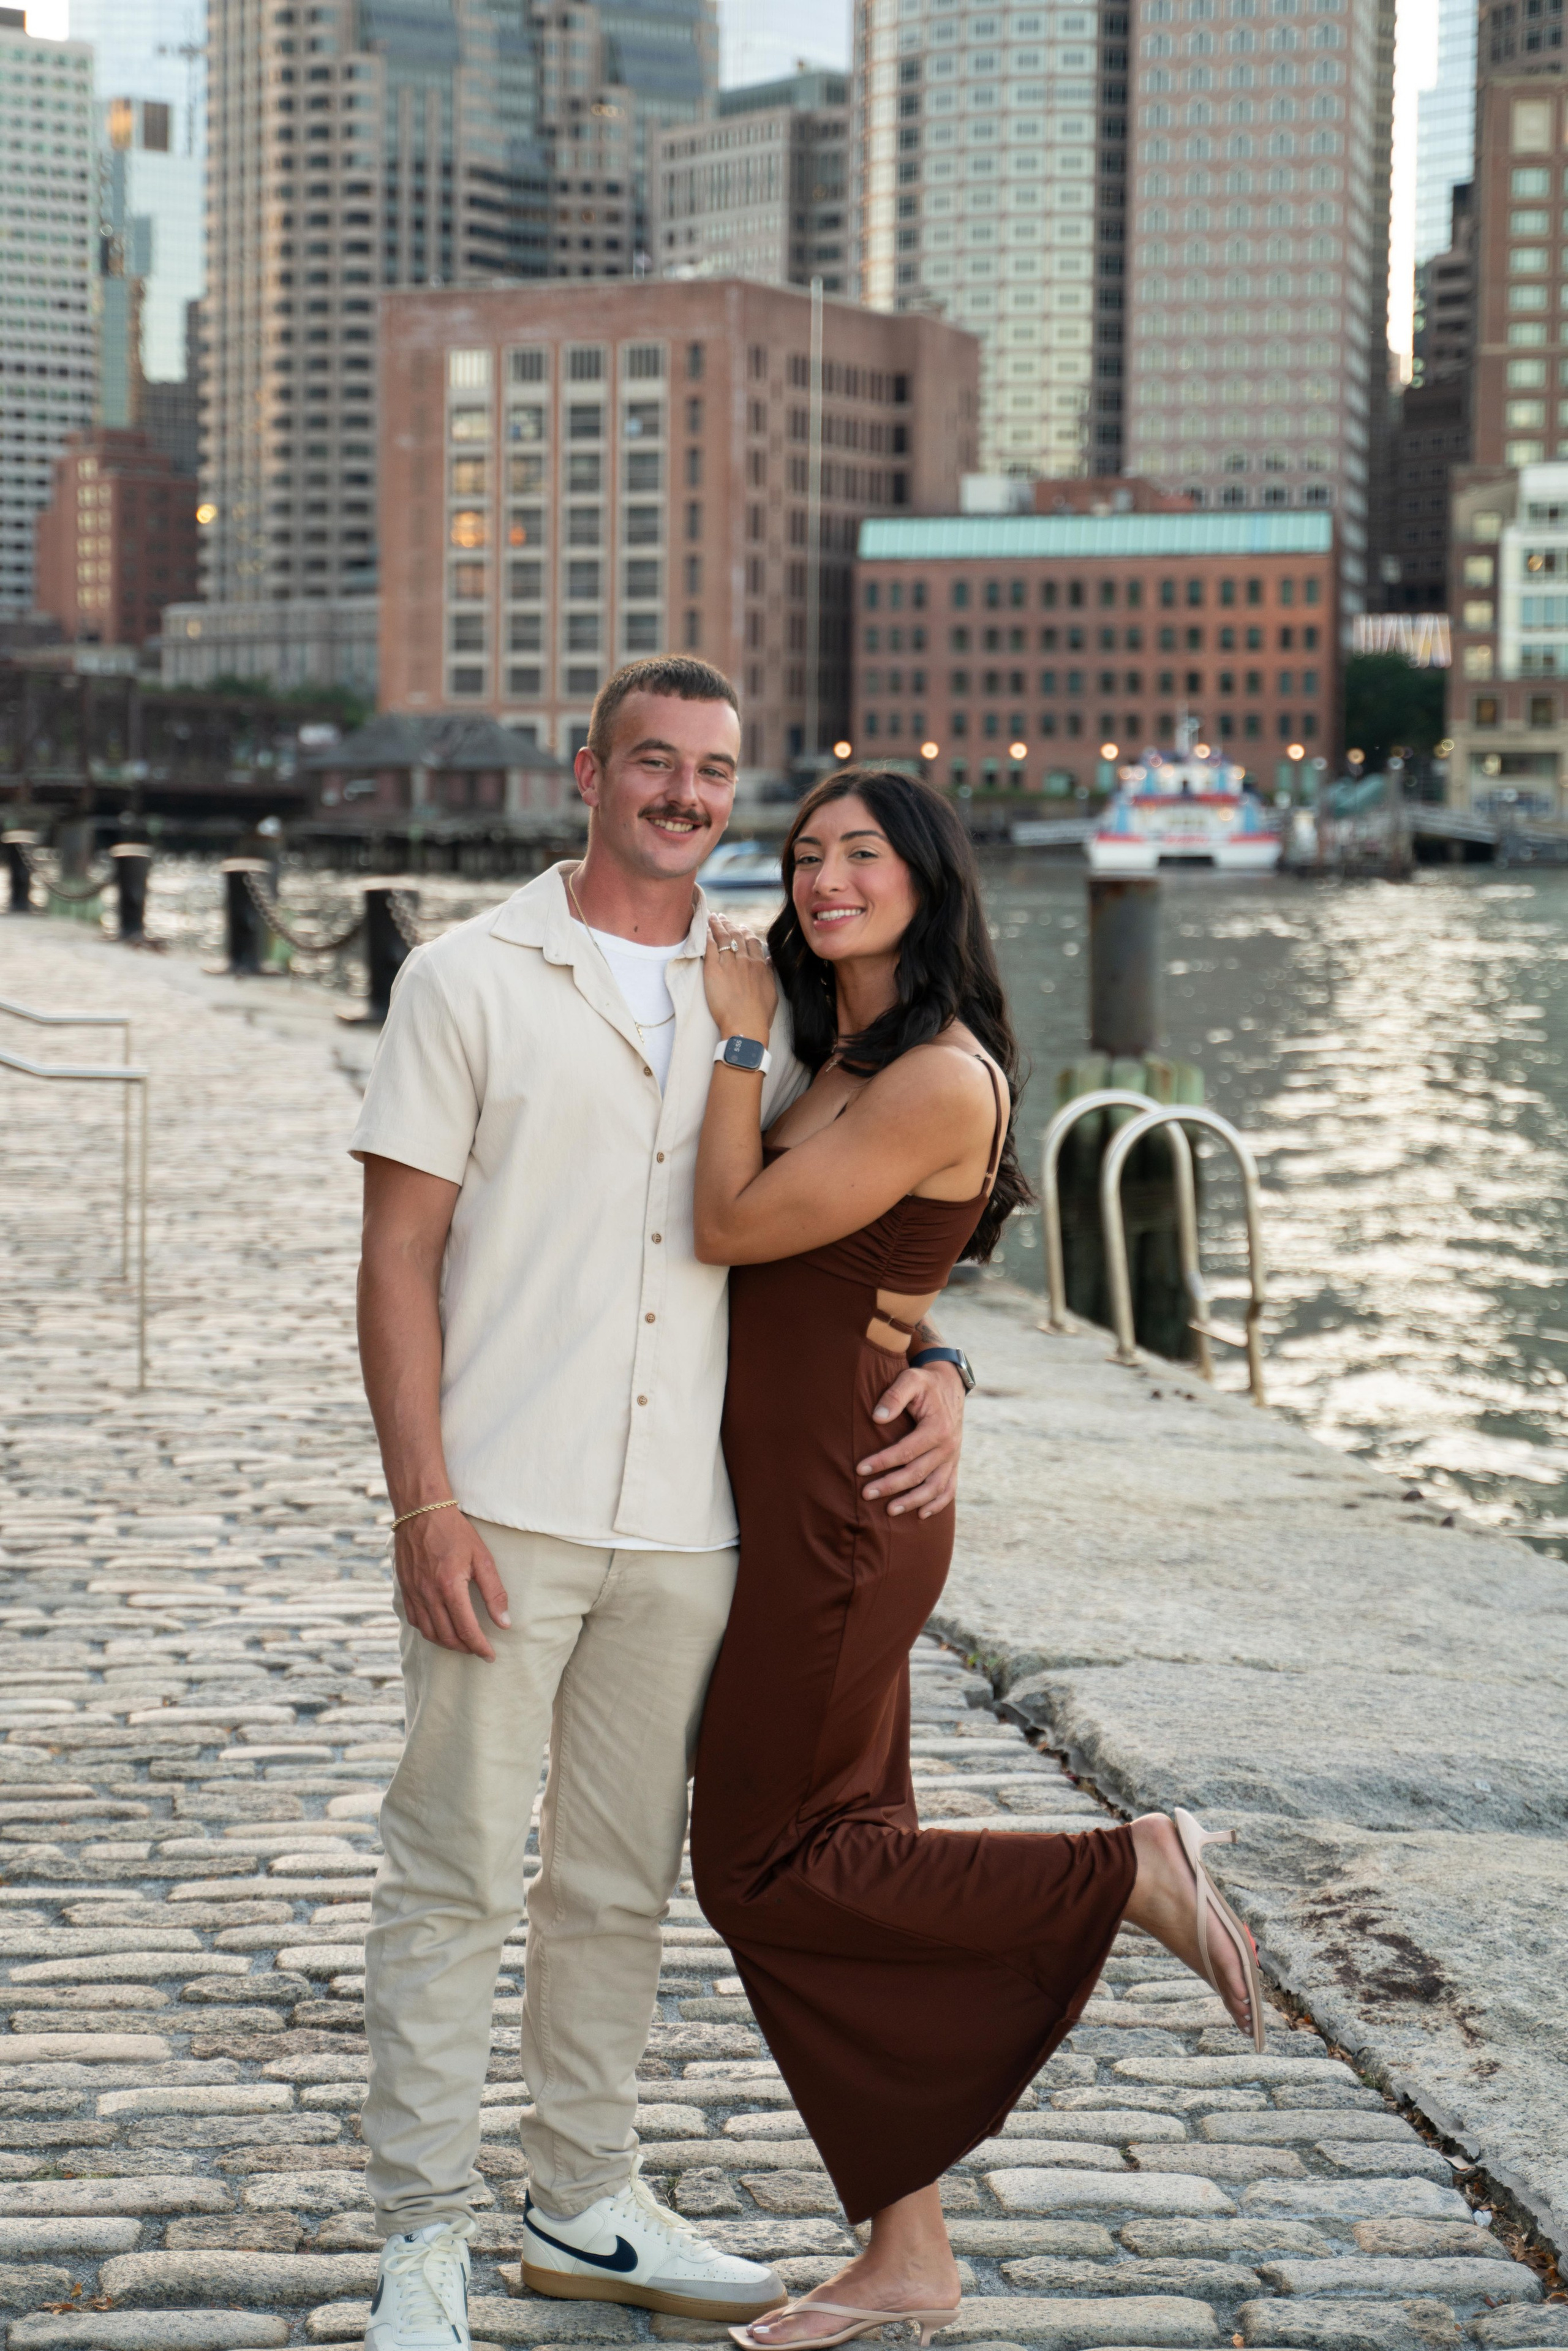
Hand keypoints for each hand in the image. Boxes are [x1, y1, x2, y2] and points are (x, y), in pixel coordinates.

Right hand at [395, 1509, 510, 1659]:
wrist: (421, 1512)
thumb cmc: (455, 1532)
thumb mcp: (482, 1558)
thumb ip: (494, 1592)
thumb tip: (504, 1622)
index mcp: (450, 1587)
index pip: (467, 1630)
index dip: (480, 1647)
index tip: (490, 1656)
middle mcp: (428, 1595)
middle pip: (447, 1637)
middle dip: (465, 1649)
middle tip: (479, 1650)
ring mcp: (413, 1593)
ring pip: (429, 1633)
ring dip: (447, 1643)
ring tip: (463, 1643)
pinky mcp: (404, 1589)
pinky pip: (415, 1621)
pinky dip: (429, 1631)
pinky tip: (441, 1629)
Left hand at [704, 914, 776, 1043]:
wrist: (746, 1025)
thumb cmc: (759, 1015)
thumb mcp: (771, 993)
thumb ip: (769, 974)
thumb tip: (769, 961)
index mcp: (759, 966)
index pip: (752, 941)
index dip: (746, 932)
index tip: (742, 927)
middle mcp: (745, 961)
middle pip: (736, 936)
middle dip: (729, 925)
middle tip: (723, 917)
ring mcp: (729, 964)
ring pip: (723, 938)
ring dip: (717, 925)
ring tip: (713, 917)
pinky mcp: (713, 970)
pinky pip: (710, 947)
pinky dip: (708, 936)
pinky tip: (705, 929)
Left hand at [857, 1359, 966, 1519]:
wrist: (950, 1385)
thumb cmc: (925, 1383)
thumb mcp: (910, 1379)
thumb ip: (894, 1395)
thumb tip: (877, 1417)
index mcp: (938, 1428)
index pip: (906, 1451)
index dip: (882, 1462)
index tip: (859, 1469)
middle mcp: (948, 1446)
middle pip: (917, 1473)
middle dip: (890, 1486)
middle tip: (866, 1494)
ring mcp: (953, 1457)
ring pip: (934, 1487)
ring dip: (912, 1501)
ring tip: (889, 1511)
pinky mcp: (954, 1463)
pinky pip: (949, 1489)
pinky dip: (937, 1504)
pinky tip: (920, 1514)